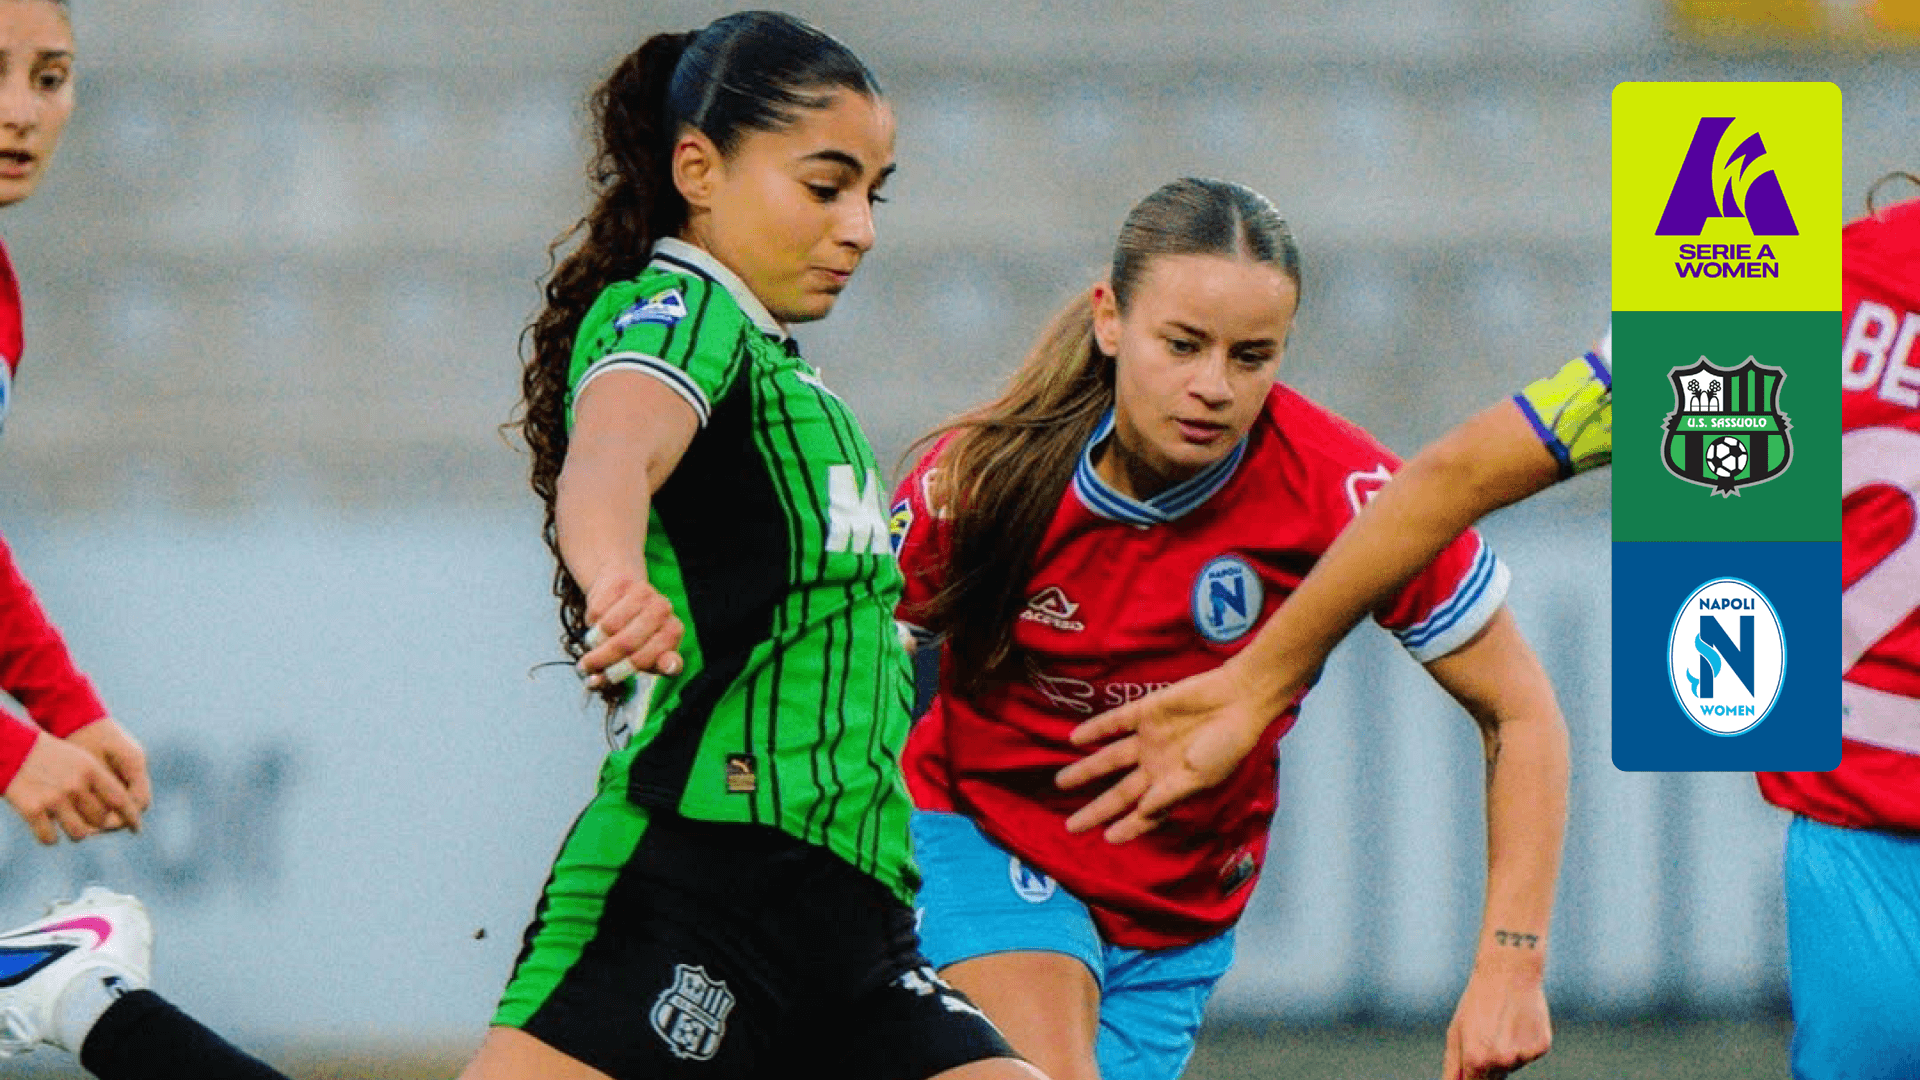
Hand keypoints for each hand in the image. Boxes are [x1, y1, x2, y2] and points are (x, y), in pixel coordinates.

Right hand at [4, 730, 142, 843]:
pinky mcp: (33, 810)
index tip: (136, 827)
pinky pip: (50, 838)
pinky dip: (50, 838)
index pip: (119, 799)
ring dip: (77, 834)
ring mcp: (54, 799)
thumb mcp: (80, 760)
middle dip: (98, 824)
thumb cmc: (50, 756)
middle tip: (91, 823)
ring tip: (70, 827)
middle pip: (100, 819)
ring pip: (79, 834)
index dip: (130, 816)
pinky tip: (48, 831)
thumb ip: (100, 781)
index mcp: (90, 770)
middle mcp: (76, 785)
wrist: (12, 750)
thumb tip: (120, 806)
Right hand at [577, 567, 684, 686]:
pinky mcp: (622, 583)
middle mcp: (663, 610)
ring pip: (609, 627)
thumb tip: (593, 682)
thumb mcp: (637, 656)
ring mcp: (644, 594)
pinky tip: (596, 621)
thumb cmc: (633, 632)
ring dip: (594, 641)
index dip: (623, 671)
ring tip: (592, 643)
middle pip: (625, 644)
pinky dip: (591, 622)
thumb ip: (619, 674)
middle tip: (585, 667)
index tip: (607, 677)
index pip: (647, 658)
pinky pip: (597, 610)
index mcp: (673, 632)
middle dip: (601, 660)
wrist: (622, 591)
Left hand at [1054, 662, 1273, 842]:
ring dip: (1086, 770)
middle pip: (1119, 792)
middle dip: (1096, 810)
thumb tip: (1142, 812)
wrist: (1238, 699)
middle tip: (1071, 827)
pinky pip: (1114, 723)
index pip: (1144, 813)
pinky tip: (1075, 739)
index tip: (1106, 840)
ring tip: (1061, 782)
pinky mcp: (1145, 712)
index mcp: (1174, 785)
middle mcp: (1157, 765)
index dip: (1127, 828)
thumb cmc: (1227, 744)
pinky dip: (1095, 730)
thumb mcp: (1201, 777)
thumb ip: (1170, 793)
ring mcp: (1148, 739)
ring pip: (1109, 759)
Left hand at [1441, 958, 1551, 1078]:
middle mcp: (1502, 1061)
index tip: (1474, 1063)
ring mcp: (1524, 1055)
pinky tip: (1518, 1021)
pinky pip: (1529, 1054)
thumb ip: (1454, 1067)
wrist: (1510, 972)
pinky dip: (1523, 1043)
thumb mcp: (1456, 1032)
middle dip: (1488, 1068)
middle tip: (1486, 1038)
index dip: (1472, 1078)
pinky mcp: (1542, 1047)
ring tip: (1502, 1024)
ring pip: (1512, 1066)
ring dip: (1506, 1052)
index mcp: (1476, 1060)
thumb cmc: (1477, 1002)